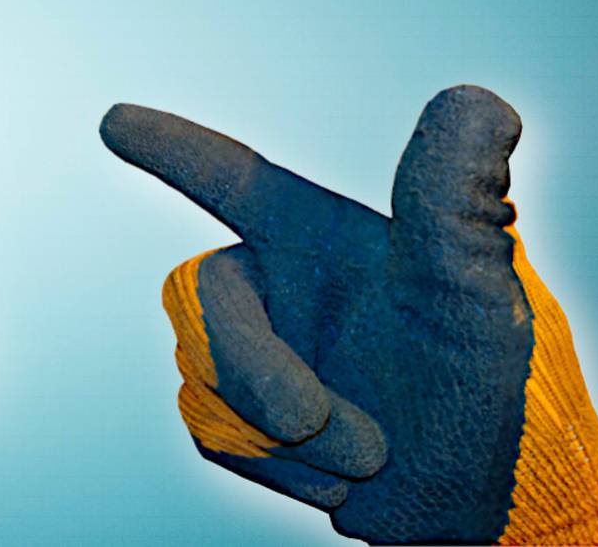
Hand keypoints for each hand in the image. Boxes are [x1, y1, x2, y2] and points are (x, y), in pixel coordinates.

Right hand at [101, 86, 597, 543]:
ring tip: (369, 454)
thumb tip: (477, 100)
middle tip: (310, 420)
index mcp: (317, 237)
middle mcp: (274, 287)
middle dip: (248, 365)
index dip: (171, 148)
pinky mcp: (238, 420)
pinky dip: (283, 469)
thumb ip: (453, 197)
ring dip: (289, 436)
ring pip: (205, 377)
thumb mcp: (474, 287)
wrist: (468, 496)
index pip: (231, 179)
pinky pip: (217, 434)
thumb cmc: (483, 384)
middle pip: (202, 299)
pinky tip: (339, 475)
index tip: (114, 120)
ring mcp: (252, 354)